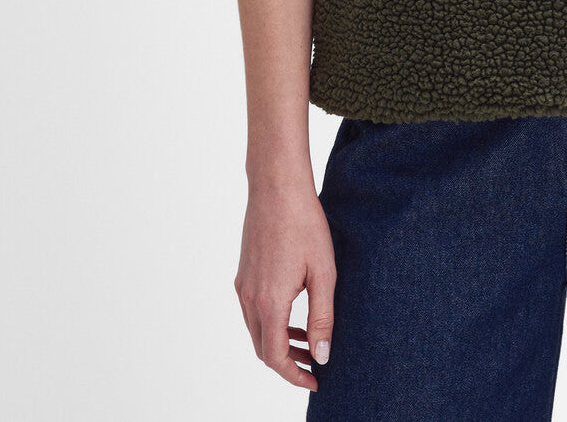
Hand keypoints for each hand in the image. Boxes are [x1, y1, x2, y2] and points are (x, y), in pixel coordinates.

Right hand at [235, 176, 336, 390]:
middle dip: (287, 362)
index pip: (275, 357)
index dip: (294, 375)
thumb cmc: (305, 224)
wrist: (277, 186)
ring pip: (256, 330)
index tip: (314, 381)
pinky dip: (271, 322)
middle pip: (262, 349)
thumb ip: (322, 318)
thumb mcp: (323, 272)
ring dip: (279, 342)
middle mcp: (248, 298)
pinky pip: (253, 310)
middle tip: (314, 364)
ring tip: (307, 340)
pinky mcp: (243, 272)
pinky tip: (293, 312)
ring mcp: (242, 284)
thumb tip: (321, 356)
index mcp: (269, 302)